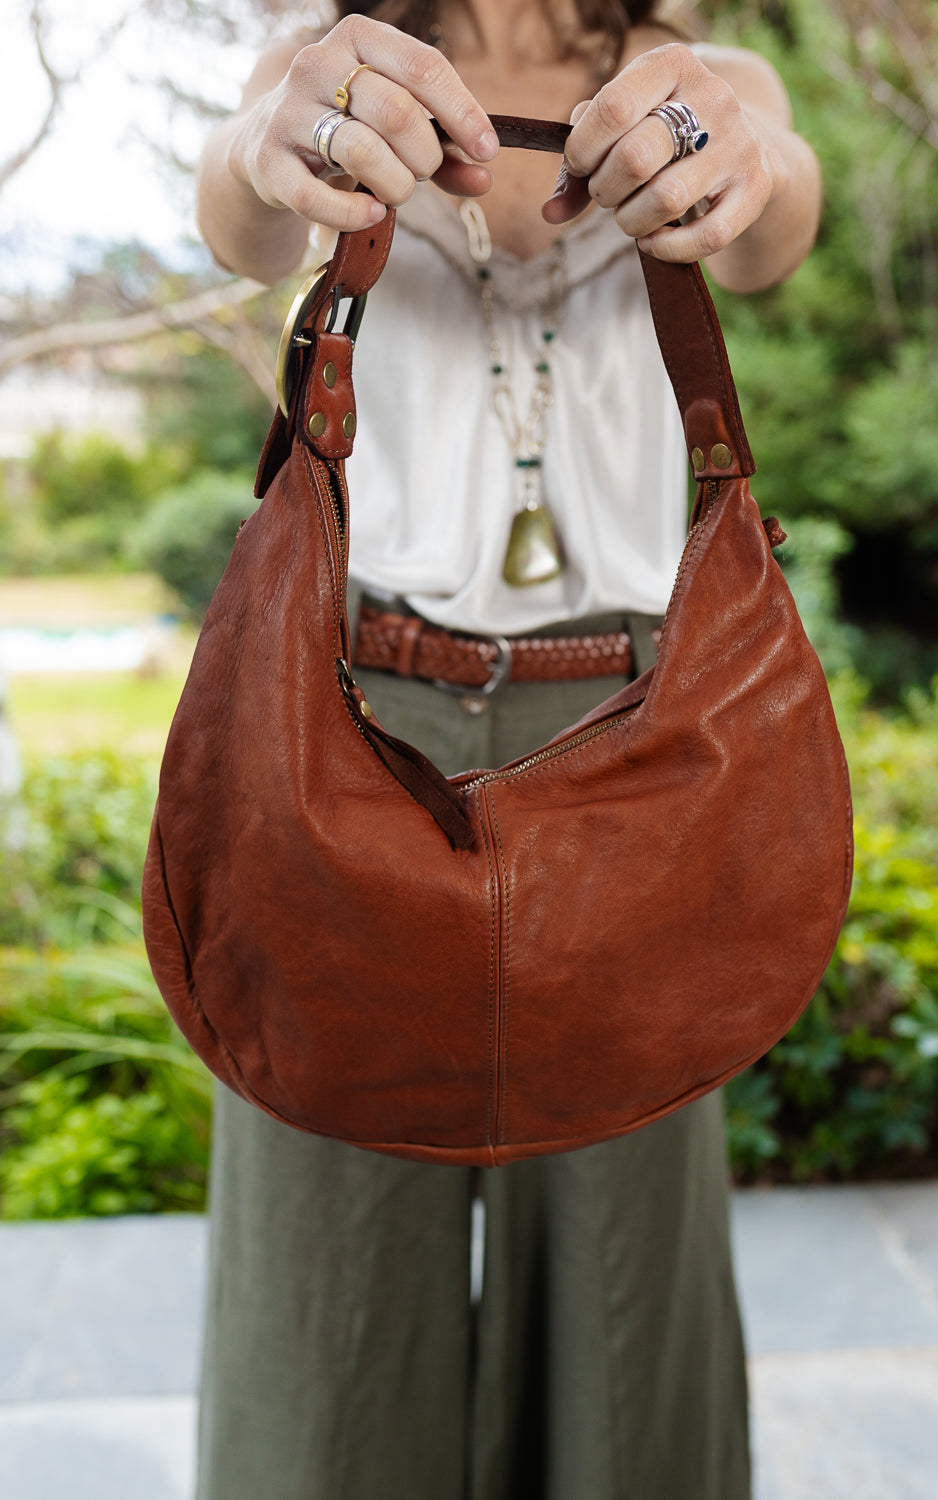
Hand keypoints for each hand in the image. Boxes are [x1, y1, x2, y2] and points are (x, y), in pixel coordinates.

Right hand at [227, 16, 498, 235]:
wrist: (268, 149)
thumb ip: (443, 150)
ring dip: (397, 185)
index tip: (486, 150)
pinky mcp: (268, 160)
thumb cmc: (348, 130)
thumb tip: (484, 178)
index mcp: (358, 38)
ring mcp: (288, 110)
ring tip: (398, 192)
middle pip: (397, 112)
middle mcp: (318, 63)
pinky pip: (317, 197)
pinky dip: (354, 213)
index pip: (423, 67)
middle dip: (425, 156)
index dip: (462, 112)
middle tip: (424, 173)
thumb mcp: (395, 126)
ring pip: (362, 152)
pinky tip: (371, 213)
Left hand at [543, 43, 778, 263]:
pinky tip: (654, 241)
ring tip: (630, 215)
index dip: (583, 149)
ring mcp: (738, 143)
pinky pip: (706, 236)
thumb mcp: (626, 125)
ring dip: (631, 221)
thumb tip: (551, 212)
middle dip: (605, 189)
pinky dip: (668, 248)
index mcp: (672, 65)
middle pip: (635, 158)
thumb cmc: (666, 137)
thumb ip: (583, 159)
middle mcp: (712, 97)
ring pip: (666, 200)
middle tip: (606, 194)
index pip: (612, 108)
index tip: (582, 165)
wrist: (746, 146)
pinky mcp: (755, 187)